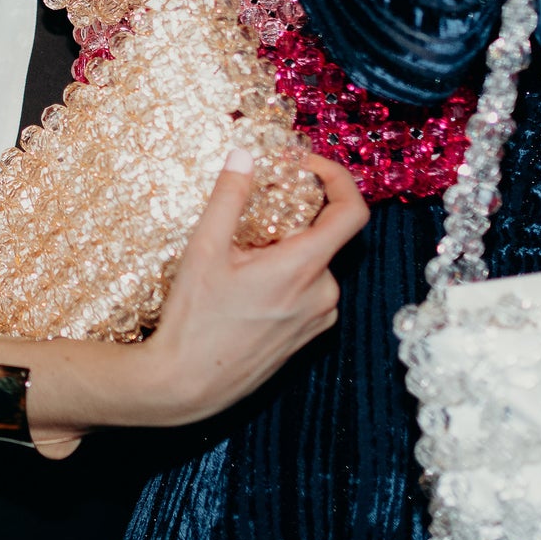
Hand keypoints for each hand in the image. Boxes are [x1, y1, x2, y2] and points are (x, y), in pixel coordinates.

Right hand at [132, 150, 367, 427]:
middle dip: (292, 218)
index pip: (352, 212)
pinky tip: (247, 288)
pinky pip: (309, 290)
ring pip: (314, 263)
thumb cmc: (194, 320)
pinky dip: (287, 276)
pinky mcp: (308, 335)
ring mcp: (319, 318)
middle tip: (250, 215)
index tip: (305, 166)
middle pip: (325, 235)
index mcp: (304, 268)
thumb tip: (245, 155)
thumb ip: (229, 197)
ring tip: (239, 259)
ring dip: (286, 249)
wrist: (188, 385)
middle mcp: (323, 294)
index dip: (337, 178)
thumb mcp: (204, 250)